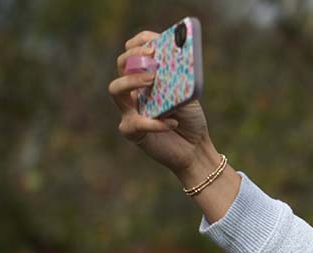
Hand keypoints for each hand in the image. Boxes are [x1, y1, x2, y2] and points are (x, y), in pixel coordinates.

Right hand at [108, 31, 213, 180]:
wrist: (196, 148)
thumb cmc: (191, 119)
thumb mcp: (188, 93)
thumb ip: (179, 78)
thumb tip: (173, 60)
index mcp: (146, 77)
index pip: (133, 52)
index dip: (139, 43)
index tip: (153, 43)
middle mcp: (134, 90)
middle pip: (121, 65)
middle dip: (134, 57)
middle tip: (154, 60)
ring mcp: (130, 109)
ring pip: (116, 89)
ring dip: (132, 81)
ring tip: (153, 81)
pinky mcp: (132, 131)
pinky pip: (135, 123)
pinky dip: (155, 122)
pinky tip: (172, 122)